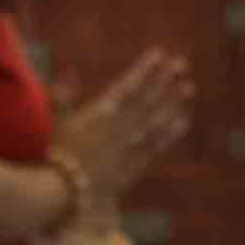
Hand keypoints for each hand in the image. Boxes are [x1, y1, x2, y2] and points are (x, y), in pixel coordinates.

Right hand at [53, 49, 194, 202]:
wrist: (63, 190)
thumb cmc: (57, 153)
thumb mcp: (57, 120)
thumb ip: (64, 95)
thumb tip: (70, 70)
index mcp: (100, 113)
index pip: (128, 85)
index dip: (145, 69)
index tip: (160, 54)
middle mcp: (119, 127)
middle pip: (147, 99)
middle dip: (164, 80)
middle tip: (181, 64)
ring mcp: (129, 146)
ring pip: (156, 119)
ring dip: (173, 102)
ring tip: (188, 87)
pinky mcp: (135, 164)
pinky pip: (157, 145)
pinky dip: (171, 133)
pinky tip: (183, 120)